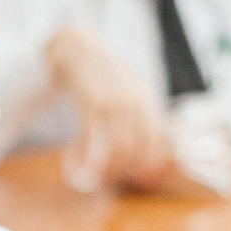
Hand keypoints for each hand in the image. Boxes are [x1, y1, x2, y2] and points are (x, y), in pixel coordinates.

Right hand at [48, 27, 173, 190]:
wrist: (79, 50)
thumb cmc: (104, 76)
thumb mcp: (129, 92)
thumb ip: (140, 118)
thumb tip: (148, 156)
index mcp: (148, 102)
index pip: (156, 144)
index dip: (147, 167)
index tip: (133, 178)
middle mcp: (135, 103)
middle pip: (138, 151)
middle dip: (124, 171)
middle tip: (108, 180)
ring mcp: (114, 103)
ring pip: (118, 149)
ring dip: (106, 169)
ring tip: (93, 175)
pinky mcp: (91, 103)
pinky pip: (91, 140)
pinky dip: (83, 157)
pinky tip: (74, 162)